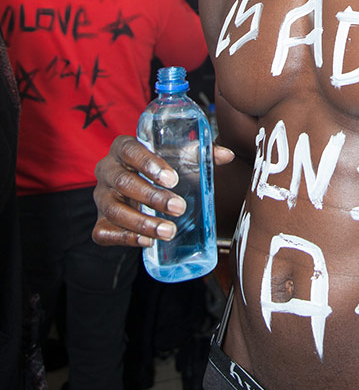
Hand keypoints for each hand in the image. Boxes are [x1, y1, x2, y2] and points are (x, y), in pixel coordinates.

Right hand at [92, 135, 233, 247]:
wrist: (140, 186)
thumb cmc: (161, 167)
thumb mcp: (178, 157)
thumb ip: (201, 153)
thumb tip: (227, 155)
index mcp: (123, 148)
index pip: (129, 150)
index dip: (148, 163)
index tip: (172, 178)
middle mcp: (107, 170)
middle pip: (122, 182)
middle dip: (152, 197)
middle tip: (179, 207)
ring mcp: (101, 198)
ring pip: (113, 210)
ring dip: (142, 223)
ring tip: (169, 231)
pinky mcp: (100, 222)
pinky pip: (103, 232)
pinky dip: (125, 238)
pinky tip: (148, 242)